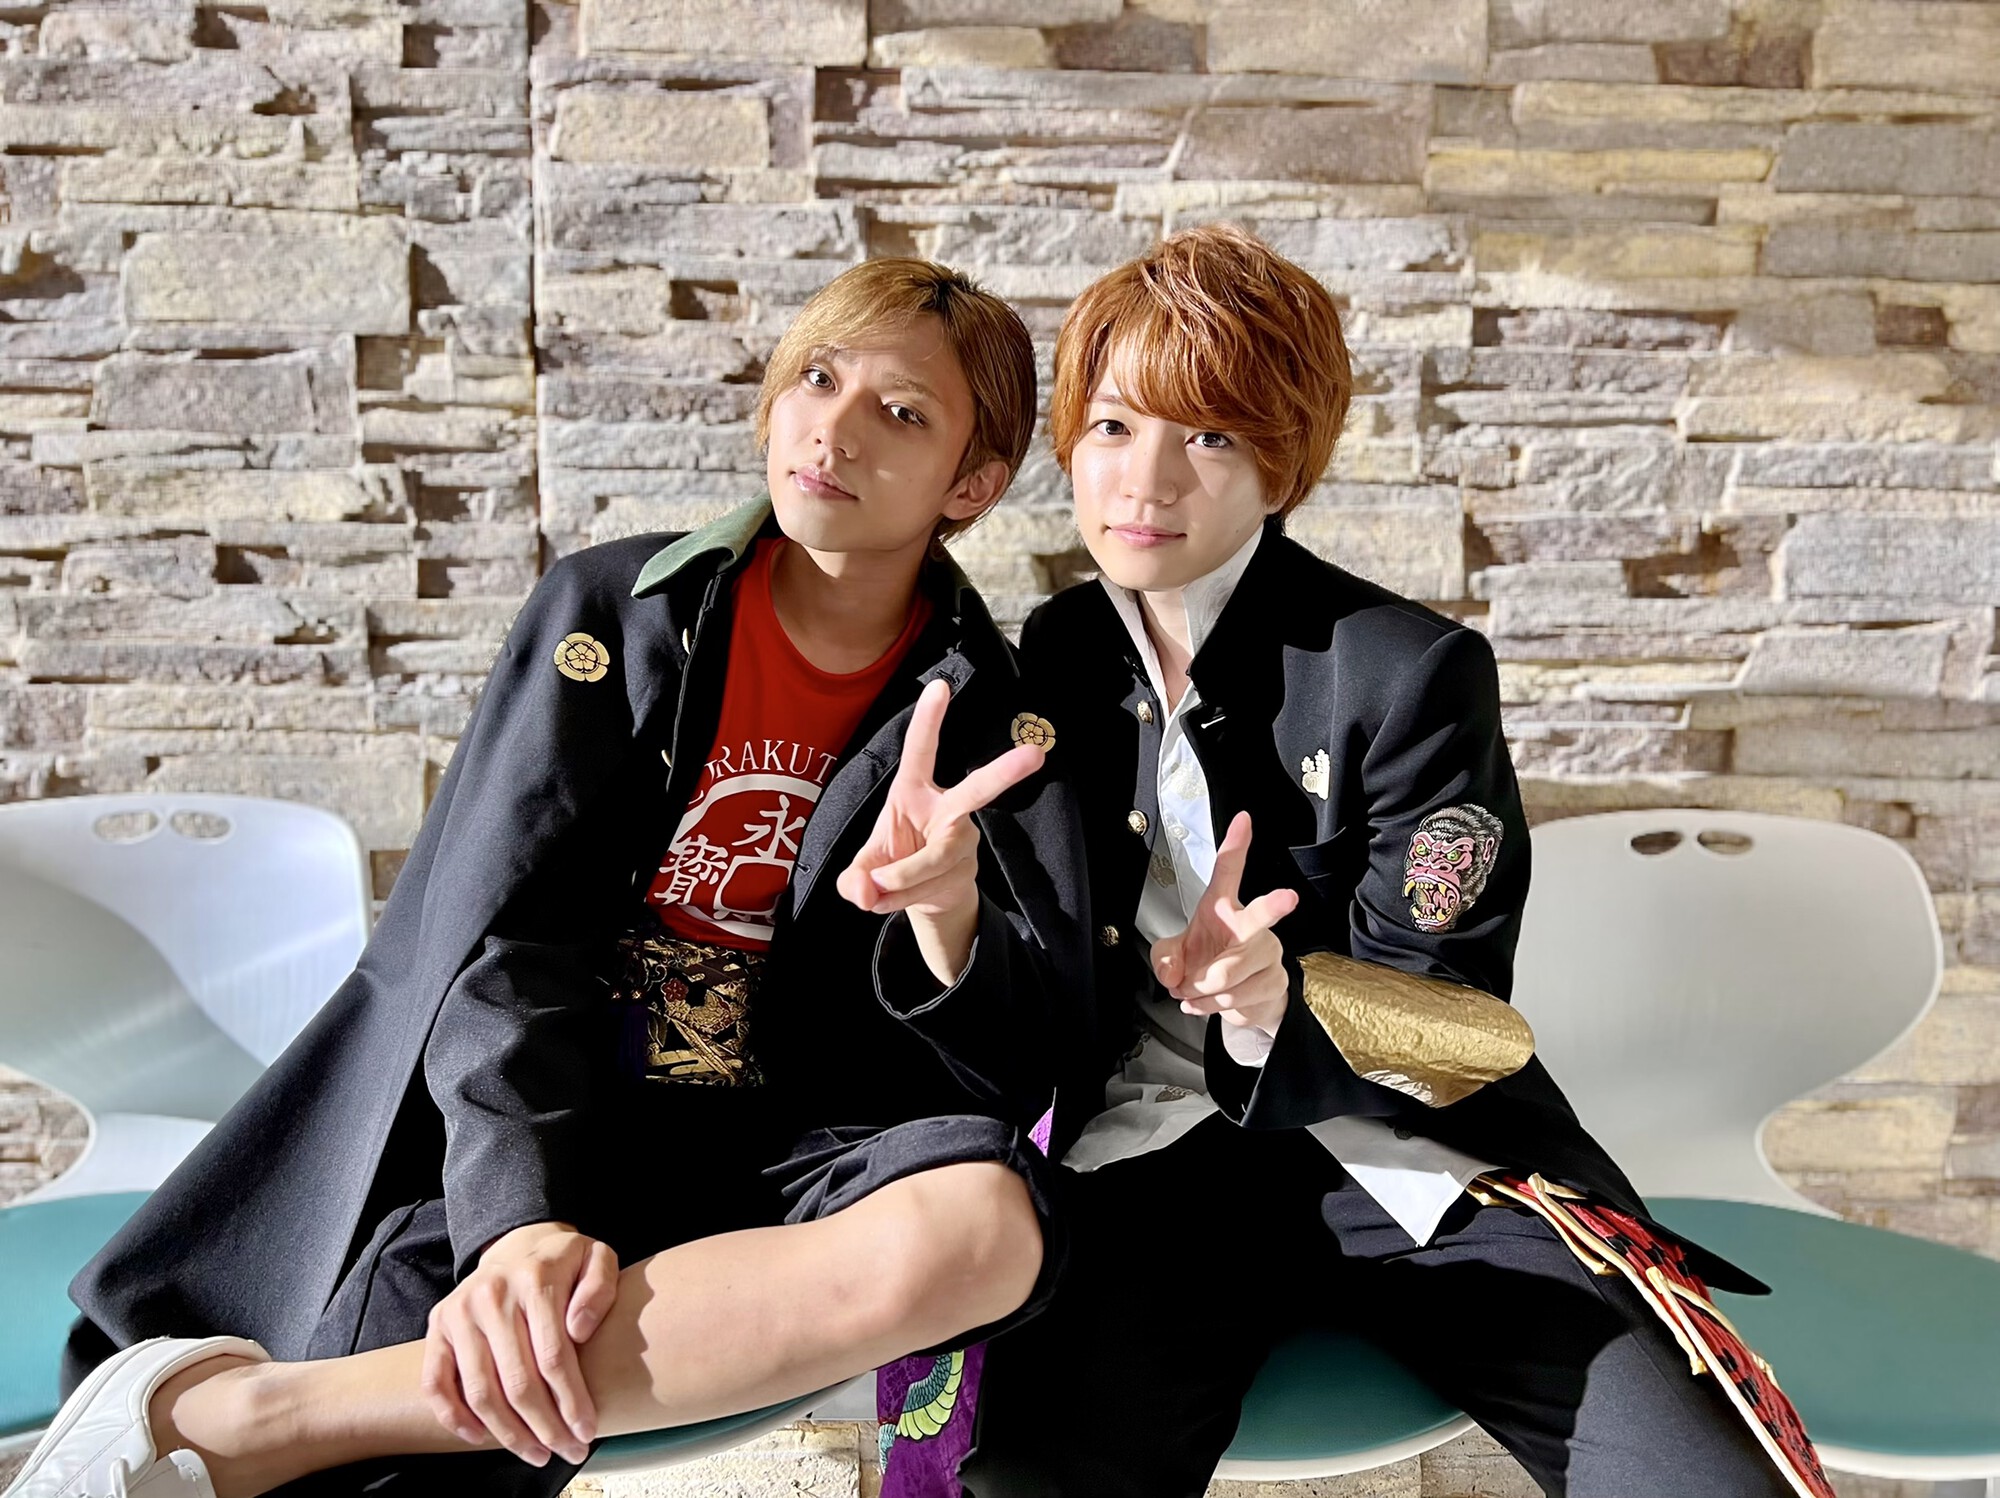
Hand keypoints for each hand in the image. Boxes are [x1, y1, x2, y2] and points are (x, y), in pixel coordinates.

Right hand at [421, 1221, 618, 1466]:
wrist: (517, 1245)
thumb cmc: (562, 1263)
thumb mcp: (596, 1258)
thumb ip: (600, 1288)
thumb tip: (579, 1330)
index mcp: (535, 1279)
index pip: (553, 1356)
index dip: (571, 1401)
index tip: (586, 1431)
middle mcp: (492, 1296)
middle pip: (517, 1382)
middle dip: (545, 1427)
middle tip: (568, 1451)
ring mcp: (459, 1312)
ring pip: (480, 1392)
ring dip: (508, 1434)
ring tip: (536, 1453)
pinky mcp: (438, 1328)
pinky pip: (436, 1383)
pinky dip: (454, 1417)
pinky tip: (480, 1437)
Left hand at [837, 678, 1044, 984]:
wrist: (924, 900)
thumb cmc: (889, 866)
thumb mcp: (862, 870)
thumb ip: (853, 879)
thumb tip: (862, 890)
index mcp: (914, 791)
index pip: (922, 750)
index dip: (929, 720)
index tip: (940, 685)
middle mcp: (948, 809)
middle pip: (977, 790)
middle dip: (1006, 772)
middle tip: (1034, 755)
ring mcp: (963, 840)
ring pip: (936, 858)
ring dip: (901, 880)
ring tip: (876, 893)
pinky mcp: (969, 870)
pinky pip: (934, 885)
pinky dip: (905, 898)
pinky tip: (891, 901)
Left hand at [1152, 811, 1299, 1035]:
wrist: (1234, 1001)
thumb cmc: (1205, 962)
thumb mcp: (1173, 957)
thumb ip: (1163, 958)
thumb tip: (1172, 971)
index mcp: (1222, 908)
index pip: (1229, 870)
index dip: (1236, 844)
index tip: (1243, 820)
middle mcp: (1250, 925)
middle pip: (1260, 916)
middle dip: (1273, 906)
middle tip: (1287, 897)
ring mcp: (1267, 953)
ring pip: (1230, 973)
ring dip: (1202, 990)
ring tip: (1195, 989)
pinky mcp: (1275, 981)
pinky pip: (1235, 998)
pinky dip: (1211, 1006)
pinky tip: (1208, 1002)